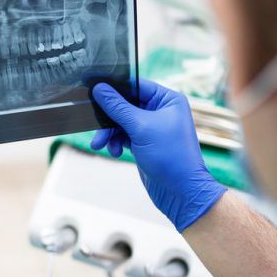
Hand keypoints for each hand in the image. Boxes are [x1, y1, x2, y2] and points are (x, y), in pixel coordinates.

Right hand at [90, 79, 225, 230]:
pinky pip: (123, 135)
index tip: (95, 91)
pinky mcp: (144, 142)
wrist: (180, 191)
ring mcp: (153, 127)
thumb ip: (118, 107)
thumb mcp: (140, 128)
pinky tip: (116, 152)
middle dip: (110, 118)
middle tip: (96, 128)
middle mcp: (161, 110)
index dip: (116, 89)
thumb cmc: (171, 157)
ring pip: (122, 121)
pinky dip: (116, 142)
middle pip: (126, 104)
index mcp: (168, 100)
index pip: (136, 85)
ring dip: (110, 133)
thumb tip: (100, 89)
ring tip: (101, 145)